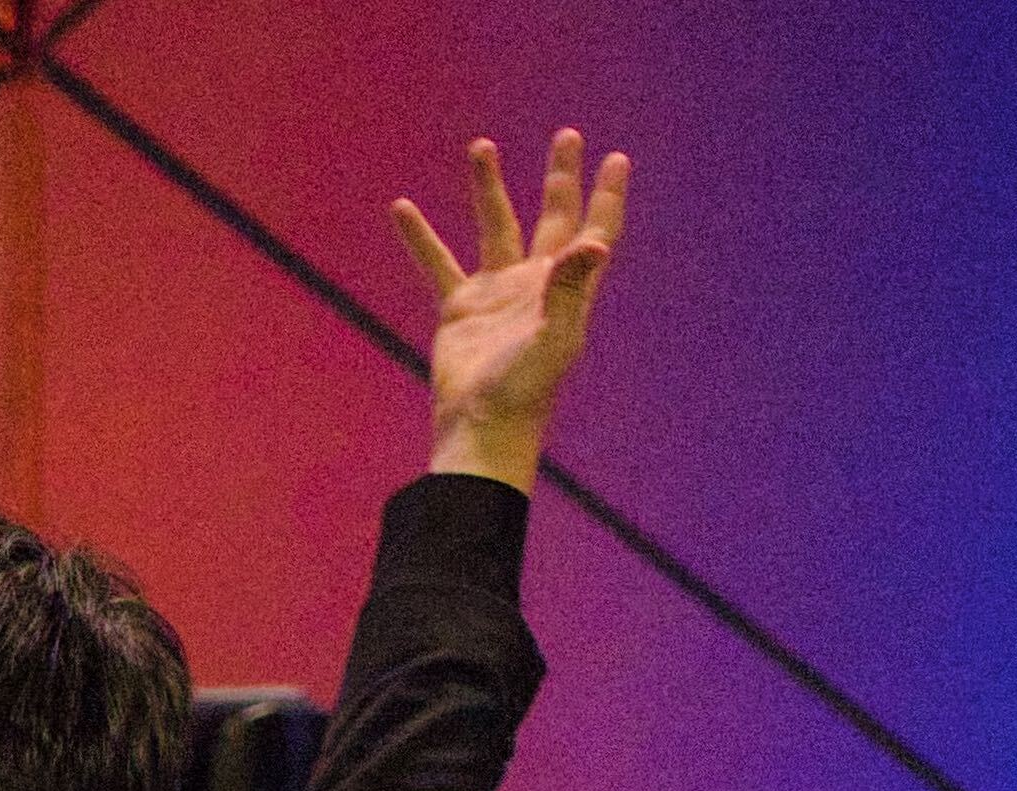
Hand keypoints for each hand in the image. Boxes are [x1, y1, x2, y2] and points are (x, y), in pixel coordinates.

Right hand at [401, 128, 628, 486]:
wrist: (481, 427)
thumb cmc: (525, 391)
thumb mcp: (555, 337)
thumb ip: (571, 287)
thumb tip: (592, 241)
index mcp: (568, 287)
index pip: (594, 229)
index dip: (606, 195)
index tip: (615, 158)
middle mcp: (536, 282)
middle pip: (553, 216)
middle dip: (561, 177)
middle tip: (568, 136)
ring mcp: (497, 292)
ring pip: (495, 226)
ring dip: (488, 187)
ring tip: (481, 147)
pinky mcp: (459, 308)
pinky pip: (438, 263)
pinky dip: (420, 237)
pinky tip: (401, 209)